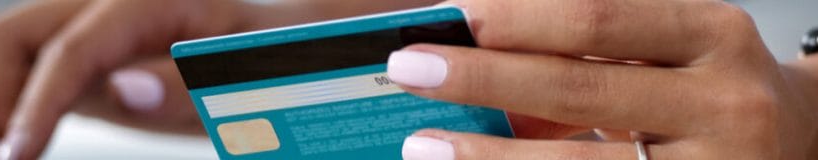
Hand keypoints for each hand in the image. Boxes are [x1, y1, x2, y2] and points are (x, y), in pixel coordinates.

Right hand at [0, 0, 252, 158]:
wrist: (258, 58)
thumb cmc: (255, 65)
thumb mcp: (241, 80)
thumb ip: (188, 83)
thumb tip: (127, 88)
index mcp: (144, 5)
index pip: (70, 49)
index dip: (34, 103)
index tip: (16, 156)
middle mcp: (98, 9)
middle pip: (7, 34)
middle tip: (0, 159)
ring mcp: (76, 31)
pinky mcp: (66, 58)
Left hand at [391, 0, 817, 158]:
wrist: (796, 150)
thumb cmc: (706, 92)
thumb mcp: (665, 55)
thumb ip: (584, 58)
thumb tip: (473, 69)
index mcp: (712, 35)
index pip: (599, 18)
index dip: (516, 19)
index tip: (452, 17)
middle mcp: (724, 104)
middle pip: (578, 89)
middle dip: (482, 79)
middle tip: (408, 71)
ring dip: (488, 157)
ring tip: (422, 146)